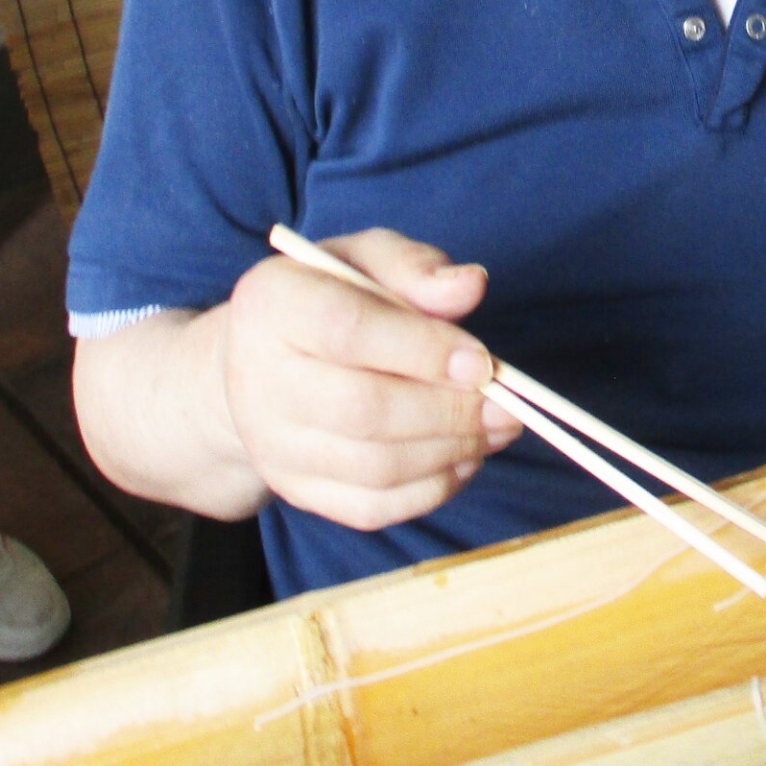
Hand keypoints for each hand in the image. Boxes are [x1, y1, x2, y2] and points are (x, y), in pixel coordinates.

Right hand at [217, 227, 518, 530]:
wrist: (257, 360)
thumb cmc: (326, 298)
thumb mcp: (364, 259)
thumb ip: (415, 267)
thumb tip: (471, 286)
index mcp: (273, 304)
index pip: (347, 331)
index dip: (422, 350)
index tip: (483, 362)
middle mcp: (258, 380)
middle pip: (363, 411)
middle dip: (450, 412)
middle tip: (509, 405)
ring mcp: (272, 445)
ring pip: (374, 467)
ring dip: (451, 451)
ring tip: (498, 428)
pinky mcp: (294, 490)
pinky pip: (371, 507)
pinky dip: (431, 489)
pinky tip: (464, 457)